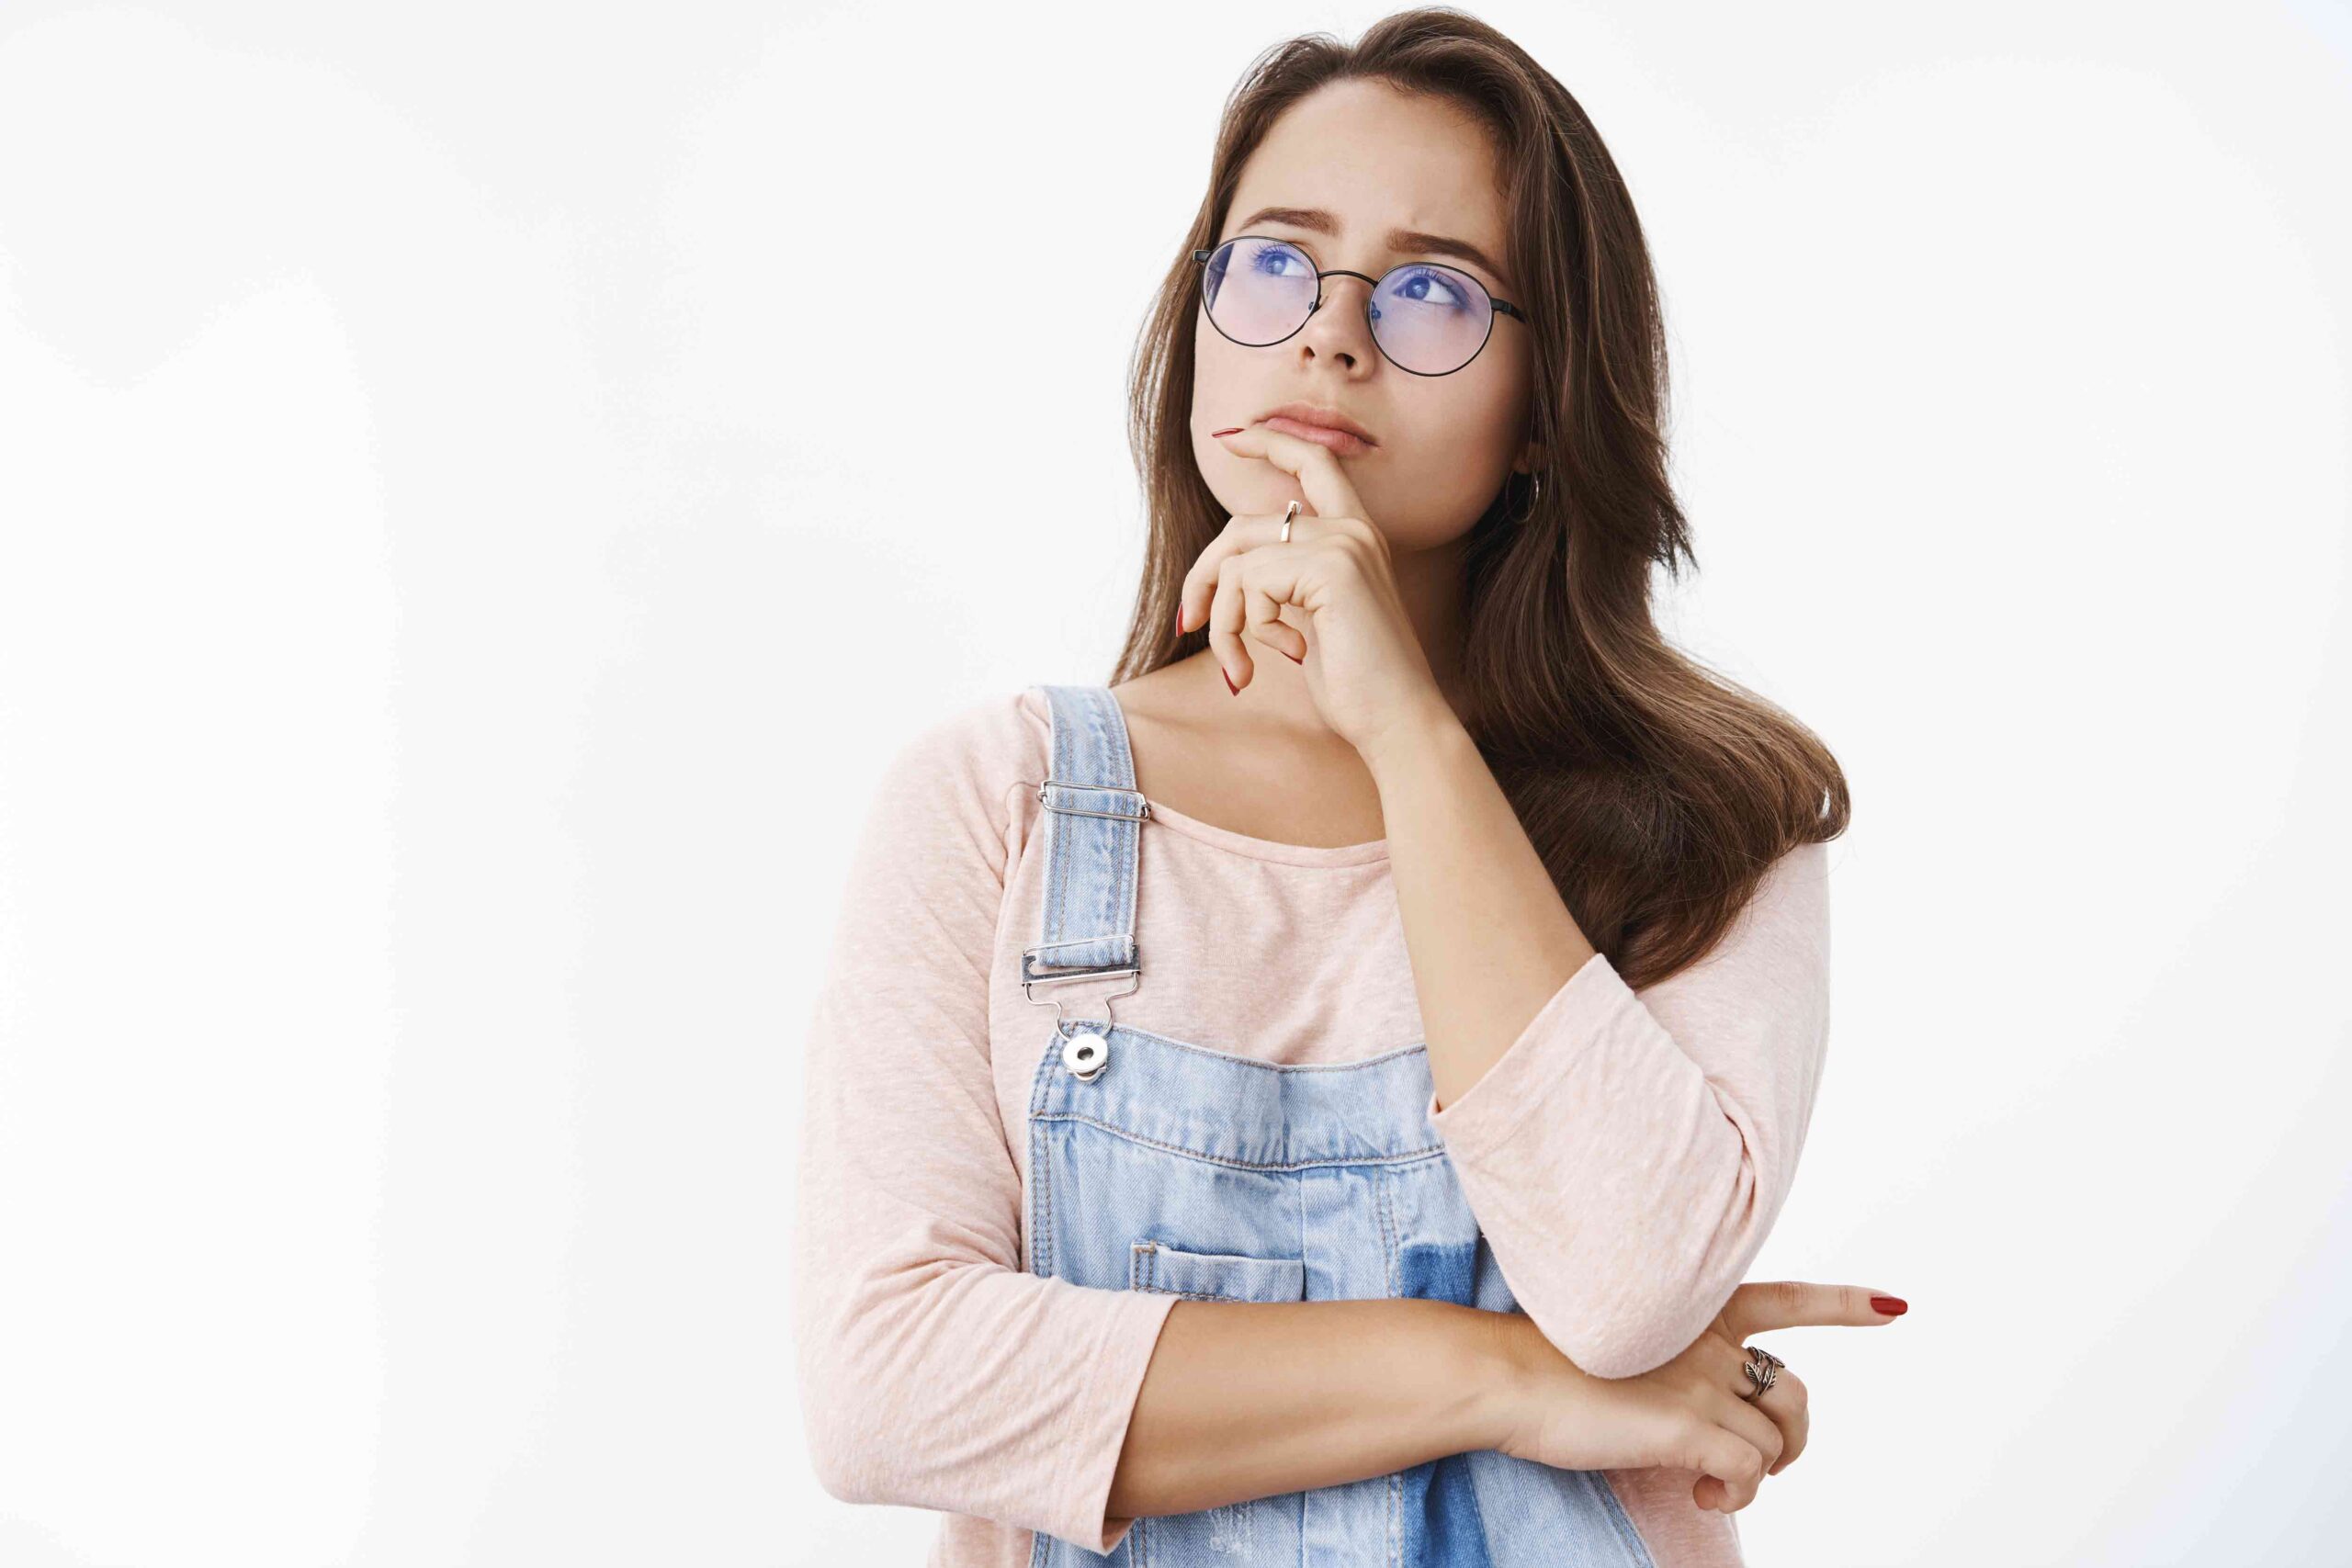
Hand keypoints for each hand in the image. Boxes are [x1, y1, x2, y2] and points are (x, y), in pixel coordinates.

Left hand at [1180, 423, 1451, 760]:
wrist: (1397, 721)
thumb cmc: (1357, 684)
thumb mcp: (1312, 621)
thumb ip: (1284, 582)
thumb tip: (1226, 570)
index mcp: (1355, 536)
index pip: (1312, 462)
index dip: (1268, 441)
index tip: (1229, 437)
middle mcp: (1352, 529)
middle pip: (1241, 526)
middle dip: (1203, 577)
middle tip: (1190, 624)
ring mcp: (1344, 543)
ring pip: (1236, 560)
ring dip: (1224, 622)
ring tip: (1240, 666)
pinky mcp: (1332, 567)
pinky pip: (1248, 583)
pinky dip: (1245, 630)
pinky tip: (1281, 659)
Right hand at [1484, 1281, 1898, 1513]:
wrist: (1501, 1373)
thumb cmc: (1539, 1361)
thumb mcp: (1616, 1339)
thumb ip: (1664, 1357)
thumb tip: (1688, 1410)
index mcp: (1692, 1307)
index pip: (1785, 1299)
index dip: (1844, 1306)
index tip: (1893, 1307)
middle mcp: (1707, 1337)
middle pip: (1793, 1391)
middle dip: (1792, 1435)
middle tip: (1760, 1462)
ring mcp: (1701, 1379)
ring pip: (1778, 1436)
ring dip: (1764, 1468)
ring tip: (1720, 1481)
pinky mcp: (1690, 1425)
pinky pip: (1750, 1473)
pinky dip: (1736, 1494)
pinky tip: (1702, 1495)